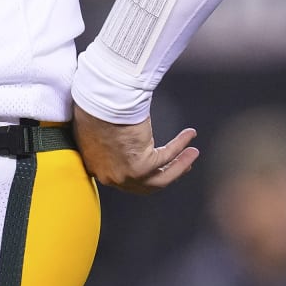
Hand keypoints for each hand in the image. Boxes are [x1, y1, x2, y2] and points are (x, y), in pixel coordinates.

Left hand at [72, 105, 198, 193]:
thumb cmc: (92, 108)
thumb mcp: (96, 130)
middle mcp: (111, 177)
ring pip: (162, 176)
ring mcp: (127, 175)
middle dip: (167, 173)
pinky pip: (168, 156)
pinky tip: (190, 135)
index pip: (123, 179)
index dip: (144, 175)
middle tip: (180, 165)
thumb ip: (107, 143)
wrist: (96, 102)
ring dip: (181, 164)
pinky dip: (181, 144)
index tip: (157, 167)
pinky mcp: (142, 166)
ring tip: (193, 153)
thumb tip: (118, 139)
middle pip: (146, 183)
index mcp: (97, 168)